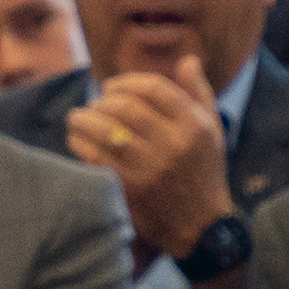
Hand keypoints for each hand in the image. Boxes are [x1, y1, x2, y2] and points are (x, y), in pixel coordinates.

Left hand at [67, 54, 234, 259]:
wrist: (201, 228)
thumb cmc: (203, 173)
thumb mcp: (212, 133)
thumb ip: (199, 94)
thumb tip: (187, 60)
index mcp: (195, 126)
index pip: (152, 87)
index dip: (125, 82)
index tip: (111, 87)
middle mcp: (175, 144)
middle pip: (125, 106)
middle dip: (102, 101)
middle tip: (93, 105)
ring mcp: (151, 168)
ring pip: (105, 128)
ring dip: (84, 119)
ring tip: (78, 118)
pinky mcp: (131, 188)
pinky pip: (94, 156)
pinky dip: (79, 143)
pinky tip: (77, 140)